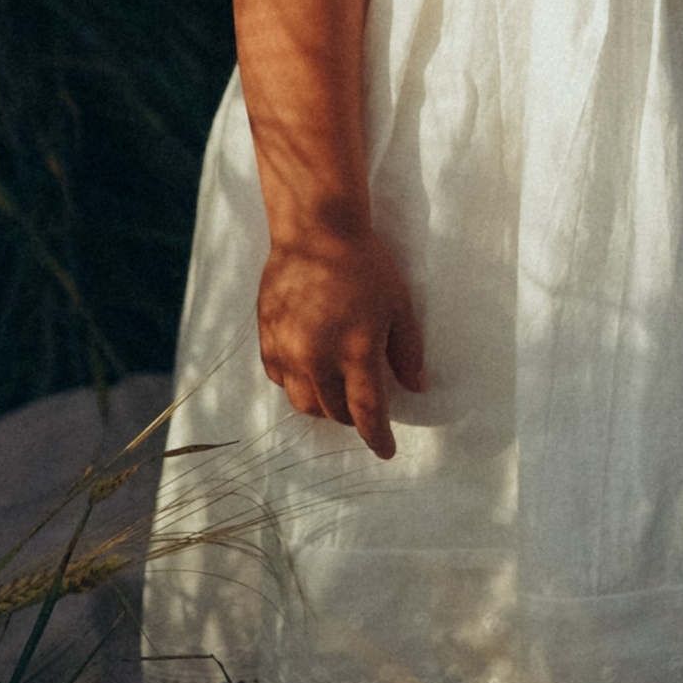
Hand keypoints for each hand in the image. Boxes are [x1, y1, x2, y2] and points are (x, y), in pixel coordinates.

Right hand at [257, 227, 427, 457]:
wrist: (315, 231)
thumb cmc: (364, 264)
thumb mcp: (398, 306)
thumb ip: (407, 351)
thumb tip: (415, 387)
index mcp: (356, 352)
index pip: (367, 412)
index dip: (378, 437)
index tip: (386, 451)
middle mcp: (318, 358)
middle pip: (335, 412)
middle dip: (353, 418)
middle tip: (364, 408)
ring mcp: (288, 350)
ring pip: (303, 403)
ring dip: (323, 406)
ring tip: (335, 394)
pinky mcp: (268, 338)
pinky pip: (279, 378)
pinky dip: (296, 383)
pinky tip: (308, 369)